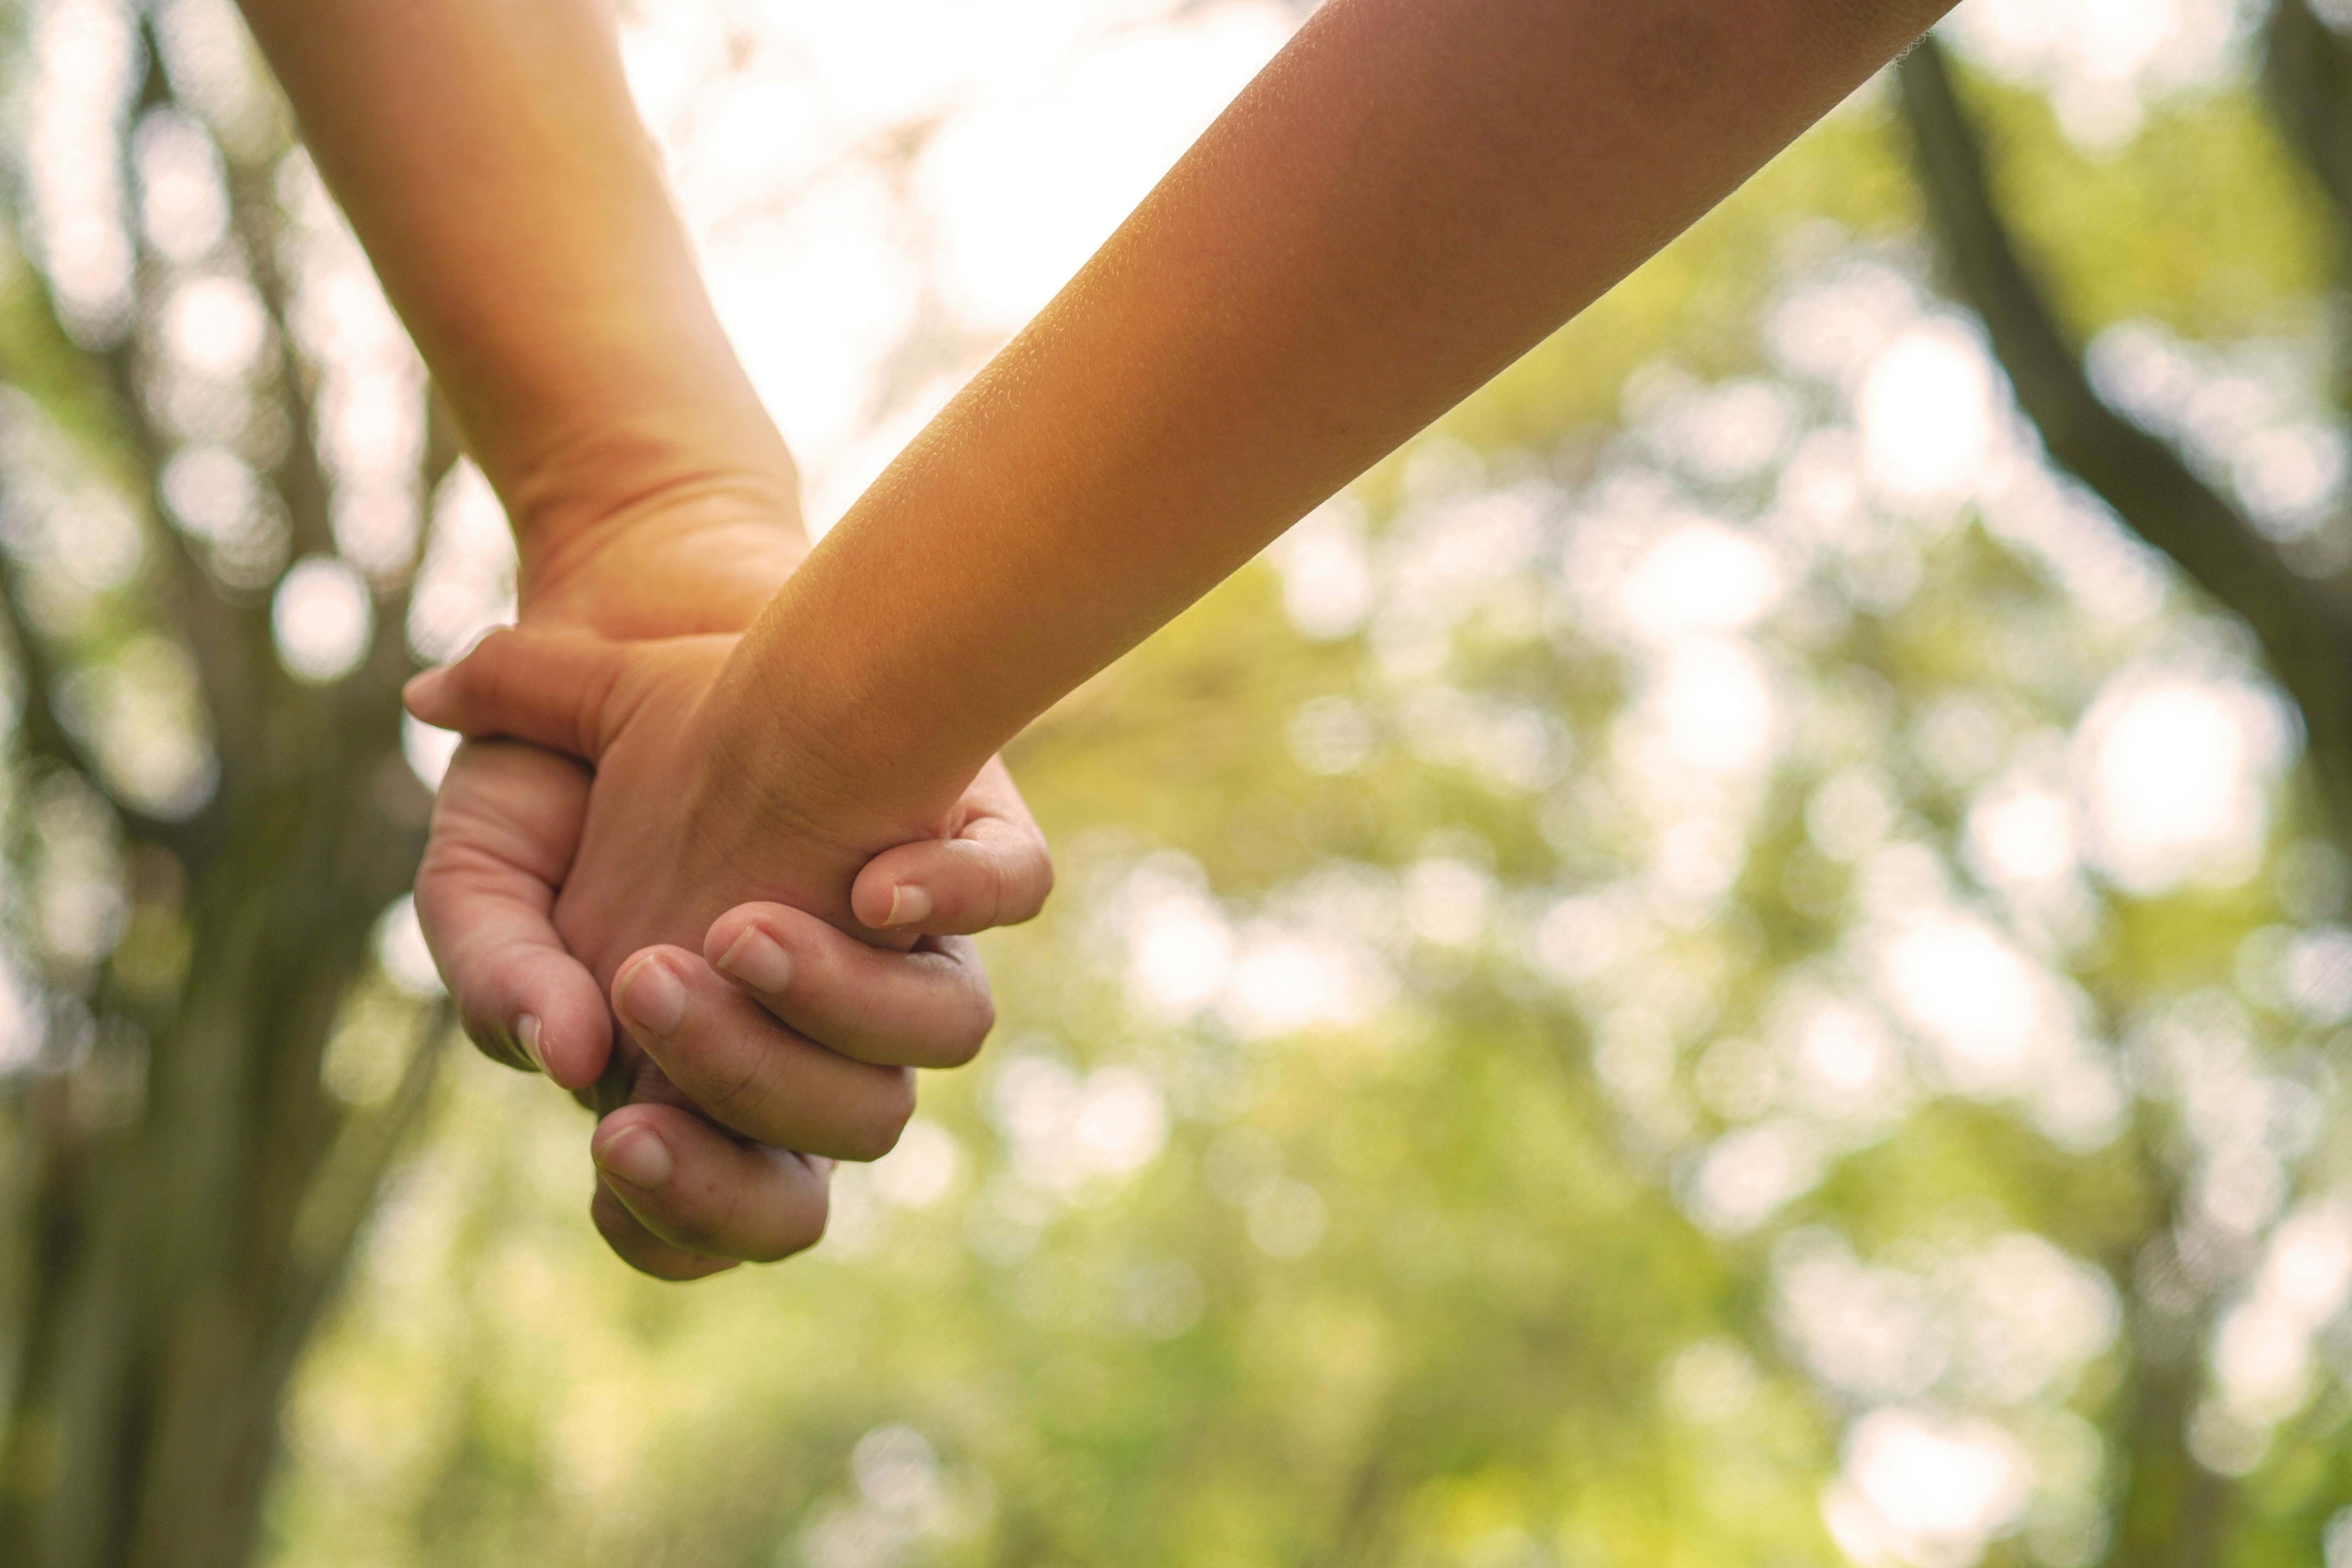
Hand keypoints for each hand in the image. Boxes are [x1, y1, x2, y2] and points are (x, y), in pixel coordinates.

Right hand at [409, 622, 1049, 1277]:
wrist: (626, 628)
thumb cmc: (553, 777)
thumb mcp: (481, 860)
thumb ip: (494, 960)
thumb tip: (560, 1051)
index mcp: (707, 1063)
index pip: (733, 1216)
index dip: (689, 1216)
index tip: (617, 1140)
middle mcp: (827, 1022)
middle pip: (846, 1142)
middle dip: (748, 1089)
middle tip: (649, 986)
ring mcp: (908, 931)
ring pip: (944, 1030)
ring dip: (839, 1000)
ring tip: (734, 928)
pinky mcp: (963, 822)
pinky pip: (1011, 885)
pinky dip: (959, 889)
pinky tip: (880, 880)